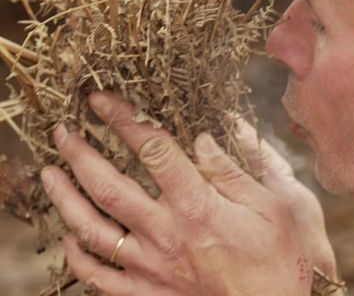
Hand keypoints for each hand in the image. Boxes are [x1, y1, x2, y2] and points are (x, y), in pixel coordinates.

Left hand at [41, 91, 335, 295]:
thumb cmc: (280, 260)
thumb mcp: (275, 206)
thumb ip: (234, 172)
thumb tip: (203, 140)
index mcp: (198, 206)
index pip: (152, 150)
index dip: (123, 119)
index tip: (102, 100)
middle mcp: (165, 234)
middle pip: (108, 186)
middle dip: (79, 154)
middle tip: (62, 131)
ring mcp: (150, 267)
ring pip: (92, 229)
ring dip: (65, 198)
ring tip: (49, 173)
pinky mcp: (146, 293)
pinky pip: (98, 276)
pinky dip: (77, 255)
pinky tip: (70, 236)